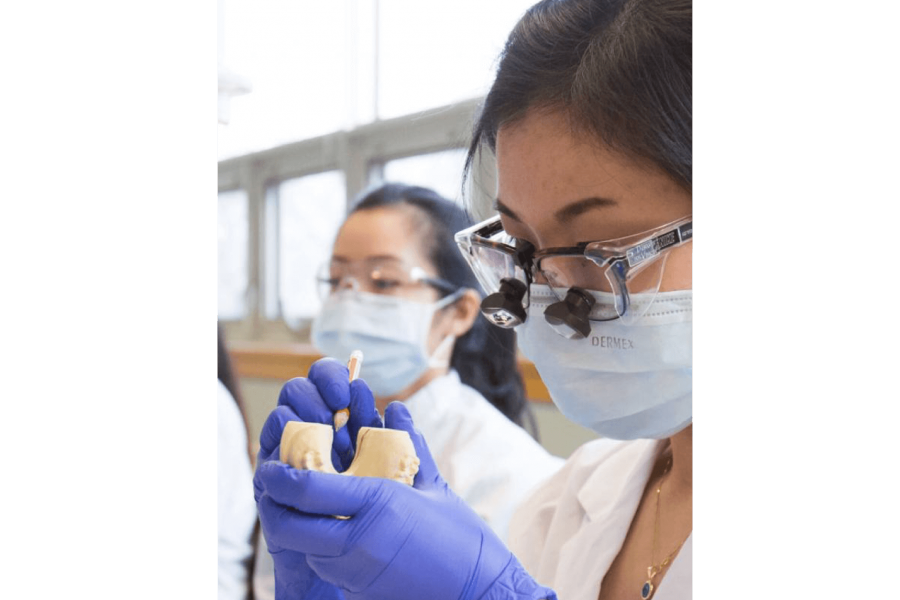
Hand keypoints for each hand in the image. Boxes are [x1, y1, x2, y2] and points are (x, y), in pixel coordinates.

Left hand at [255, 402, 557, 599]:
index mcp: (379, 505)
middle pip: (290, 525)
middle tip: (271, 490)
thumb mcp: (433, 486)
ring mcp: (356, 570)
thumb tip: (396, 409)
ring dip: (297, 527)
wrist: (478, 591)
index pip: (308, 489)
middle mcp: (360, 540)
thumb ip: (408, 446)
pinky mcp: (358, 590)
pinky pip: (325, 566)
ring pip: (304, 547)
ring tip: (301, 508)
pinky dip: (320, 548)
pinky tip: (332, 533)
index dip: (280, 476)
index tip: (270, 465)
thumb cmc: (462, 537)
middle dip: (272, 506)